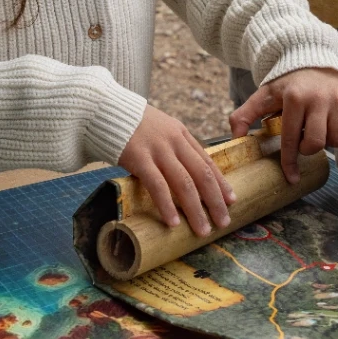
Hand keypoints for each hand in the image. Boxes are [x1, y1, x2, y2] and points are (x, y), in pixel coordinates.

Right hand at [119, 106, 235, 237]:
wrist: (106, 109)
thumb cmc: (132, 125)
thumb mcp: (161, 130)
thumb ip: (174, 148)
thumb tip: (186, 175)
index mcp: (182, 134)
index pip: (207, 161)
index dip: (221, 183)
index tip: (231, 200)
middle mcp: (175, 141)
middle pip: (202, 174)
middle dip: (215, 200)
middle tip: (224, 222)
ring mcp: (158, 149)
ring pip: (184, 183)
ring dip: (195, 209)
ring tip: (203, 229)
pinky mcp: (139, 158)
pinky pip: (157, 185)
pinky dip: (167, 205)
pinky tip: (173, 222)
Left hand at [229, 67, 337, 182]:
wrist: (310, 58)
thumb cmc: (286, 83)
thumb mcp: (263, 95)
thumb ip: (244, 114)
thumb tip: (235, 139)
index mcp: (294, 98)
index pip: (291, 139)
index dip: (289, 162)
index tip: (291, 178)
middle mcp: (319, 98)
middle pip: (316, 142)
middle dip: (307, 149)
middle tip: (301, 141)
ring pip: (337, 138)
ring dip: (326, 141)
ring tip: (316, 131)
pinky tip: (330, 127)